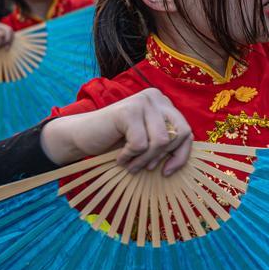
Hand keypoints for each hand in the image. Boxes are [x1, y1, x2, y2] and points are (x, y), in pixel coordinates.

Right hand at [40, 88, 192, 175]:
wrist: (82, 136)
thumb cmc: (116, 142)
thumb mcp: (147, 142)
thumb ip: (166, 144)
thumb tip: (183, 158)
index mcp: (164, 104)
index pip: (186, 131)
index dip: (181, 155)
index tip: (167, 171)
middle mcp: (156, 97)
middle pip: (179, 134)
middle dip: (163, 157)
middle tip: (146, 167)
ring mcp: (142, 102)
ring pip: (160, 141)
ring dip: (144, 160)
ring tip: (131, 164)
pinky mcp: (128, 111)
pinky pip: (140, 144)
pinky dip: (129, 157)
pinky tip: (119, 157)